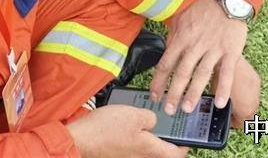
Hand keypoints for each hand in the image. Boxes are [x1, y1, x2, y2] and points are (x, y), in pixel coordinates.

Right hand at [67, 105, 187, 157]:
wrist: (80, 139)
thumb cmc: (106, 129)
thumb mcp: (135, 114)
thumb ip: (151, 117)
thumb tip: (153, 121)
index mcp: (151, 150)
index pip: (176, 154)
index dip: (184, 145)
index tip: (187, 136)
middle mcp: (141, 157)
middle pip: (160, 152)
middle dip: (166, 138)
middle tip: (167, 124)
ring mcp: (128, 157)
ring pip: (146, 148)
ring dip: (149, 135)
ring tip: (145, 118)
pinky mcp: (117, 154)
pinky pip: (132, 146)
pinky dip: (135, 135)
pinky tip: (128, 122)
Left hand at [150, 0, 247, 114]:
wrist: (227, 0)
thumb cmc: (203, 10)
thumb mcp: (181, 19)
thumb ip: (173, 36)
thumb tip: (165, 51)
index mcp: (181, 38)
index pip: (166, 64)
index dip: (158, 82)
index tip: (154, 96)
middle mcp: (195, 45)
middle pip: (182, 73)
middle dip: (173, 93)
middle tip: (169, 109)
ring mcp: (213, 49)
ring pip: (202, 74)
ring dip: (194, 93)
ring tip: (187, 108)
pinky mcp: (230, 51)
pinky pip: (226, 72)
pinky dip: (223, 88)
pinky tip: (219, 102)